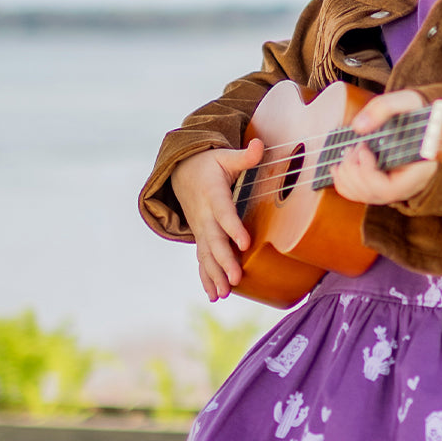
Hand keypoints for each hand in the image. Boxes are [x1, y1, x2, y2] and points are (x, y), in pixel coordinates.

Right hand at [170, 140, 264, 301]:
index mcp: (213, 194)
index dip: (233, 228)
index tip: (245, 243)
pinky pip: (202, 260)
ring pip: (206, 255)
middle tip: (235, 278)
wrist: (181, 172)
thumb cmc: (209, 163)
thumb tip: (260, 145)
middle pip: (214, 240)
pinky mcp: (200, 237)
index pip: (224, 213)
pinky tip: (214, 295)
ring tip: (225, 294)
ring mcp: (200, 229)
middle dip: (224, 260)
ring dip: (215, 275)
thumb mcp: (224, 155)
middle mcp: (204, 216)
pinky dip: (206, 277)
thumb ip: (245, 155)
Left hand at [331, 90, 436, 204]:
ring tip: (348, 152)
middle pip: (375, 195)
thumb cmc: (414, 110)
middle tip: (354, 147)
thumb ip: (384, 108)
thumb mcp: (406, 100)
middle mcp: (409, 184)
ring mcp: (396, 187)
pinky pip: (360, 195)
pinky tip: (339, 167)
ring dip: (347, 176)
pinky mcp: (383, 185)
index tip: (364, 147)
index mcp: (421, 168)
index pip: (391, 189)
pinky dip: (344, 183)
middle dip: (355, 172)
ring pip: (365, 196)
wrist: (414, 115)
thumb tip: (358, 127)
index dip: (369, 172)